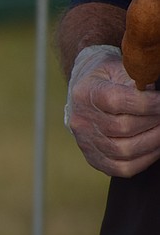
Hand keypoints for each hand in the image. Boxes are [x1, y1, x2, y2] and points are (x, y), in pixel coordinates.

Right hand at [65, 44, 159, 176]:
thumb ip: (138, 77)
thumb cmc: (109, 77)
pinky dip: (144, 160)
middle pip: (123, 128)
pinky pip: (120, 168)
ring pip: (124, 151)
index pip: (118, 101)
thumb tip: (155, 93)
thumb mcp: (120, 67)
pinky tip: (154, 147)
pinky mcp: (93, 157)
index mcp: (86, 93)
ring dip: (153, 141)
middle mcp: (81, 120)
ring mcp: (85, 141)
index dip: (149, 103)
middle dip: (155, 121)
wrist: (86, 91)